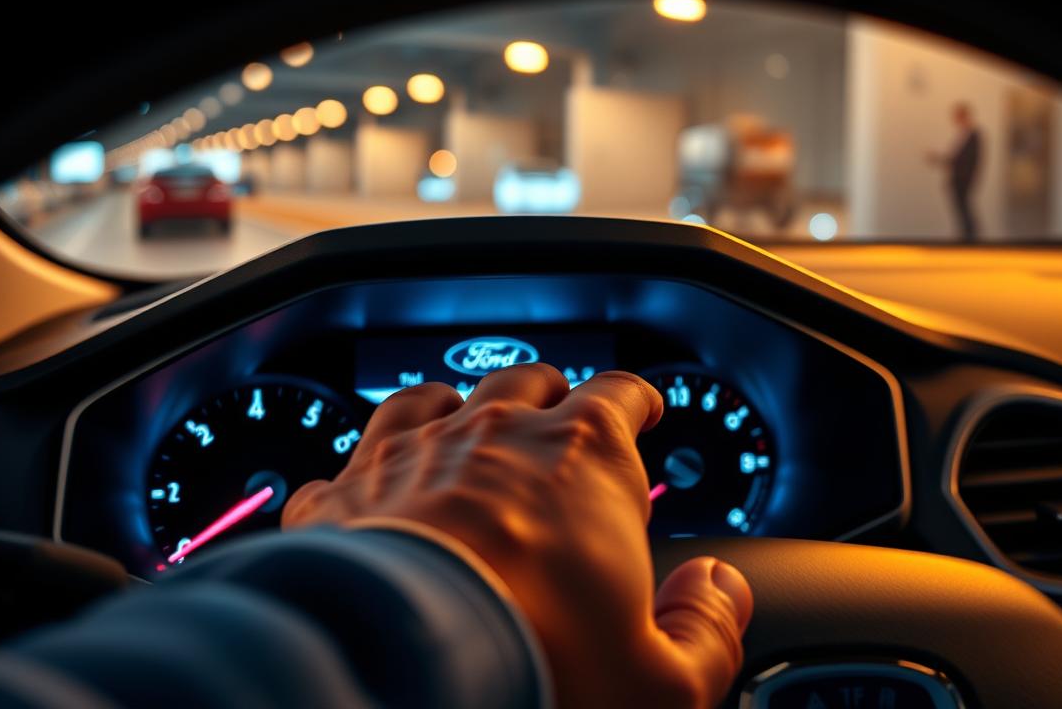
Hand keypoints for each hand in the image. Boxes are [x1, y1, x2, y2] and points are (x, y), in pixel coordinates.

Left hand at [282, 364, 752, 707]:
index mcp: (585, 457)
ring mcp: (411, 453)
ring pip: (438, 398)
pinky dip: (371, 466)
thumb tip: (719, 590)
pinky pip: (357, 454)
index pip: (622, 395)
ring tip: (465, 426)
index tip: (643, 409)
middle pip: (530, 382)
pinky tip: (374, 487)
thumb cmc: (536, 663)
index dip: (637, 400)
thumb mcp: (661, 680)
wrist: (397, 666)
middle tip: (561, 424)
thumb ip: (708, 628)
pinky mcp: (343, 491)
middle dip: (551, 395)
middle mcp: (494, 434)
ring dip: (458, 410)